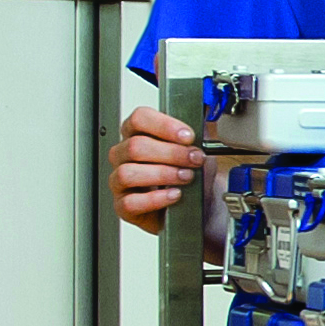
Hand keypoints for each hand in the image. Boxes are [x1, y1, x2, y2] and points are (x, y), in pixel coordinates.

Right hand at [109, 105, 198, 233]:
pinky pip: (132, 202)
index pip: (140, 118)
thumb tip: (203, 117)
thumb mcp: (196, 150)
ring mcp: (120, 181)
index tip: (188, 136)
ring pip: (129, 172)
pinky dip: (156, 199)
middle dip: (171, 152)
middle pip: (136, 146)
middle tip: (194, 159)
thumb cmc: (190, 177)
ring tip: (185, 177)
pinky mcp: (124, 206)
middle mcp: (124, 155)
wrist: (198, 208)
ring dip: (163, 174)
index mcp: (137, 134)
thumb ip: (195, 134)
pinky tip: (174, 195)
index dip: (164, 125)